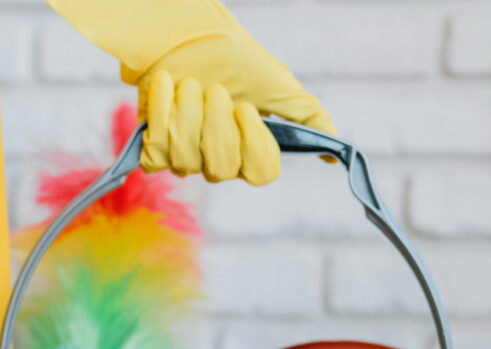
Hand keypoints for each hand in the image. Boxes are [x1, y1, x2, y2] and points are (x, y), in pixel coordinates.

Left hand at [131, 30, 335, 184]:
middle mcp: (218, 160)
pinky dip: (162, 114)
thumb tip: (336, 156)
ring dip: (187, 112)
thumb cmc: (236, 58)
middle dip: (216, 122)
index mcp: (249, 150)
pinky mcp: (154, 146)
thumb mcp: (280, 86)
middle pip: (220, 168)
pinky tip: (168, 87)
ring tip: (190, 83)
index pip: (259, 173)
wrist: (187, 32)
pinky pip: (156, 154)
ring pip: (185, 160)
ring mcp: (185, 156)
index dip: (251, 143)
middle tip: (214, 89)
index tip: (245, 108)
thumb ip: (309, 119)